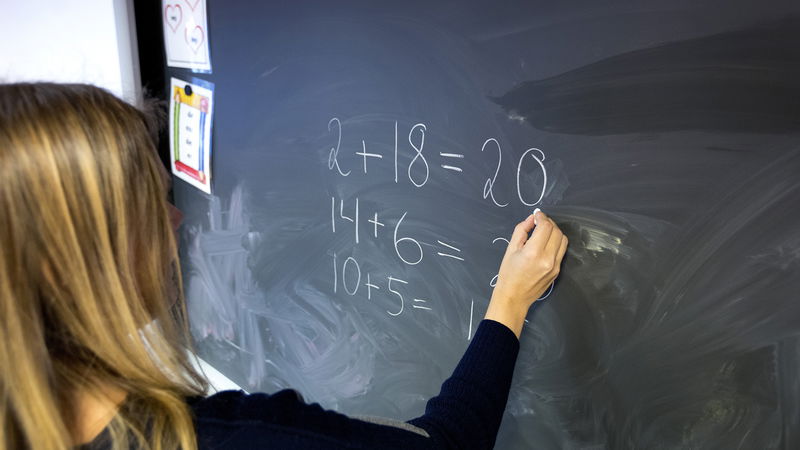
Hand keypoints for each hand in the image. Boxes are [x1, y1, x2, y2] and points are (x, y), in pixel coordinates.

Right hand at [484, 209, 567, 337]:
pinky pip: (561, 251)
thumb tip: (531, 219)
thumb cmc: (508, 274)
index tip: (536, 215)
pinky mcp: (557, 271)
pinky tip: (546, 243)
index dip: (541, 217)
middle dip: (549, 223)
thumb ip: (521, 230)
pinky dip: (556, 243)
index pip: (545, 227)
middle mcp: (547, 259)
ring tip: (544, 231)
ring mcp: (555, 266)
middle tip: (539, 222)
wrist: (514, 297)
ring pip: (563, 240)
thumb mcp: (510, 249)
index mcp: (533, 253)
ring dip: (555, 232)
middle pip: (557, 232)